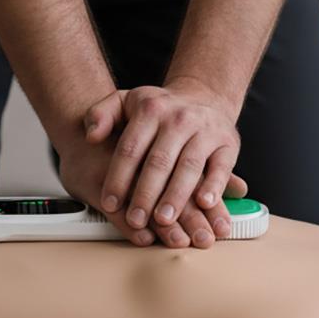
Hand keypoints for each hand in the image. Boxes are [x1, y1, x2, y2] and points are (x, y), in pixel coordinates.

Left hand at [82, 77, 244, 244]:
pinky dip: (214, 185)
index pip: (130, 148)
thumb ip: (101, 114)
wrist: (203, 97)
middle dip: (145, 194)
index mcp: (150, 109)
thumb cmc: (158, 109)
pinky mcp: (227, 143)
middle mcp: (179, 118)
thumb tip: (91, 136)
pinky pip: (221, 166)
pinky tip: (205, 204)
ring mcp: (205, 130)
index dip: (118, 178)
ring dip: (176, 196)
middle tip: (135, 220)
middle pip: (159, 161)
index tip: (110, 203)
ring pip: (189, 166)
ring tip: (164, 220)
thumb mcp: (124, 101)